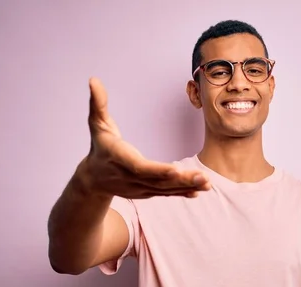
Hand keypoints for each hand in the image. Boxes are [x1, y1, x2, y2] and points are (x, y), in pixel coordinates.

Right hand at [79, 77, 210, 198]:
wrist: (94, 178)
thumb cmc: (100, 146)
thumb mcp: (97, 123)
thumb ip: (98, 102)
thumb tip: (93, 80)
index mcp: (120, 158)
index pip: (139, 167)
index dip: (157, 170)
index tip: (175, 170)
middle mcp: (130, 177)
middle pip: (158, 181)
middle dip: (181, 180)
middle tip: (203, 177)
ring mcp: (139, 187)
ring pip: (165, 188)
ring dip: (187, 186)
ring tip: (207, 182)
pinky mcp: (146, 192)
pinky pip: (166, 193)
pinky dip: (182, 192)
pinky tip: (199, 190)